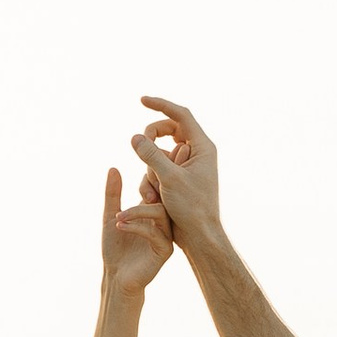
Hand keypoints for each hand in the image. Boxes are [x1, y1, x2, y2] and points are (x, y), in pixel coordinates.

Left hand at [102, 163, 174, 296]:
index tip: (142, 167)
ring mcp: (166, 235)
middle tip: (140, 183)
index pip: (157, 187)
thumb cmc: (115, 248)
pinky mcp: (165, 250)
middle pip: (166, 196)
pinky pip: (156, 233)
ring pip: (161, 213)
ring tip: (119, 215)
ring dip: (138, 211)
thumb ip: (113, 193)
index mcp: (153, 211)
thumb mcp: (111, 215)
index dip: (150, 175)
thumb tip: (113, 168)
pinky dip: (137, 227)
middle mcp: (163, 221)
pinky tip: (121, 226)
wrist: (116, 277)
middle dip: (154, 187)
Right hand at [133, 94, 222, 248]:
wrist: (199, 236)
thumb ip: (150, 155)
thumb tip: (134, 137)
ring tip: (154, 191)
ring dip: (149, 167)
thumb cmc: (191, 208)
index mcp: (202, 147)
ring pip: (159, 152)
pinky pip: (157, 168)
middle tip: (139, 146)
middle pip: (168, 130)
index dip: (161, 105)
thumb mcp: (168, 179)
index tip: (141, 100)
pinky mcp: (177, 178)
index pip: (180, 115)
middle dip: (151, 140)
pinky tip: (152, 198)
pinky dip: (150, 179)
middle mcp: (196, 153)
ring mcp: (186, 166)